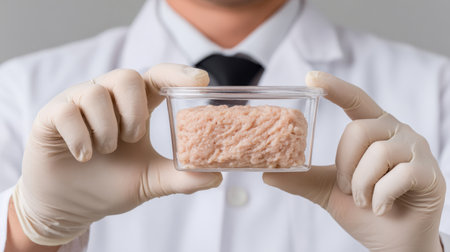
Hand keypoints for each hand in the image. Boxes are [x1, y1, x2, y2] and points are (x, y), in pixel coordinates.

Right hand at [12, 64, 221, 245]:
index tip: (202, 81)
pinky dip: (81, 137)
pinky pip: (68, 111)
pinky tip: (84, 156)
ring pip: (97, 93)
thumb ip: (181, 178)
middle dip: (134, 112)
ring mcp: (79, 103)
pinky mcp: (52, 115)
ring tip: (106, 150)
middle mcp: (108, 98)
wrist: (71, 205)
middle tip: (132, 138)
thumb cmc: (111, 185)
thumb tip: (216, 177)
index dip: (177, 74)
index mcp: (135, 107)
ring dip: (107, 129)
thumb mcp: (150, 180)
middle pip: (127, 76)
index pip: (157, 77)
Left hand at [263, 71, 445, 251]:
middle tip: (347, 188)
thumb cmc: (364, 209)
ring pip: (378, 153)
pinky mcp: (430, 174)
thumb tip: (267, 174)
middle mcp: (397, 132)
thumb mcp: (327, 191)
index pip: (355, 100)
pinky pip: (398, 175)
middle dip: (345, 165)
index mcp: (374, 129)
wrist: (393, 242)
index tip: (310, 78)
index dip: (335, 87)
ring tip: (365, 201)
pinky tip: (382, 208)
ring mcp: (417, 151)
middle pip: (359, 130)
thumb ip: (303, 179)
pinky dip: (380, 197)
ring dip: (361, 185)